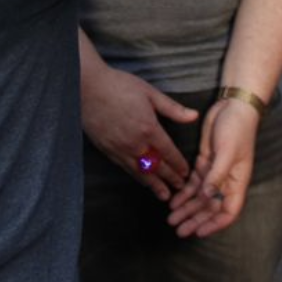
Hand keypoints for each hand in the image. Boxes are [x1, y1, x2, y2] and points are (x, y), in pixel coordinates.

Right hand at [80, 63, 198, 201]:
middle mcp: (135, 143)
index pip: (168, 152)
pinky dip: (136, 176)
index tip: (186, 172)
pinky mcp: (107, 150)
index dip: (178, 164)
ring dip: (154, 184)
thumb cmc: (118, 85)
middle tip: (180, 188)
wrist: (87, 87)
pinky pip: (125, 168)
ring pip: (141, 172)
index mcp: (149, 128)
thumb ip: (172, 108)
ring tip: (164, 195)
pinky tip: (141, 180)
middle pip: (157, 166)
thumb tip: (194, 116)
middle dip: (170, 178)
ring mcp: (120, 148)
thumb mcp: (149, 92)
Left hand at [167, 95, 259, 238]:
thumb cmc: (237, 129)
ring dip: (186, 209)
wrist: (233, 106)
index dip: (214, 225)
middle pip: (210, 208)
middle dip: (195, 220)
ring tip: (171, 219)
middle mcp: (226, 181)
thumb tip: (207, 196)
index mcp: (237, 182)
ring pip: (199, 198)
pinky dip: (184, 193)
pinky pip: (193, 184)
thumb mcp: (227, 152)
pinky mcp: (204, 163)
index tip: (199, 232)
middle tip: (178, 230)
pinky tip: (173, 201)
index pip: (228, 212)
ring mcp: (214, 173)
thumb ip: (217, 175)